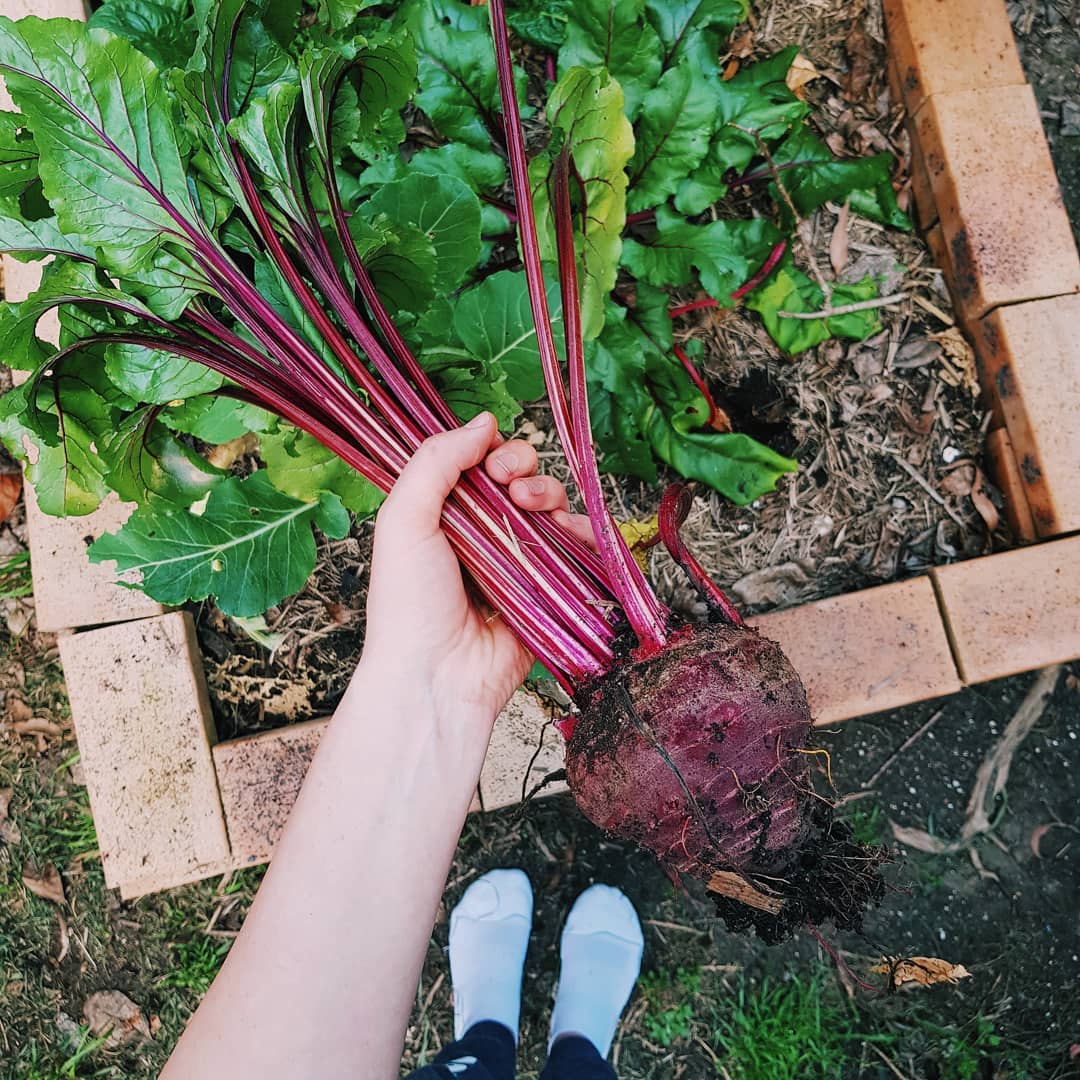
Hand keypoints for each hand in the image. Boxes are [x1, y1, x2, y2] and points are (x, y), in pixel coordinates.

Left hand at [353, 412, 591, 742]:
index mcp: (443, 513)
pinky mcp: (547, 587)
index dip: (490, 451)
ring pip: (548, 504)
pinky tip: (570, 531)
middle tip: (511, 486)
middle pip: (517, 476)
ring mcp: (516, 558)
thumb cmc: (409, 604)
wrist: (437, 676)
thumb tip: (482, 421)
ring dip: (548, 493)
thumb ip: (435, 462)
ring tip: (533, 509)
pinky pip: (574, 547)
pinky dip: (580, 531)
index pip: (476, 462)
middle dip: (522, 467)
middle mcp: (481, 532)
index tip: (489, 461)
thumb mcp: (404, 520)